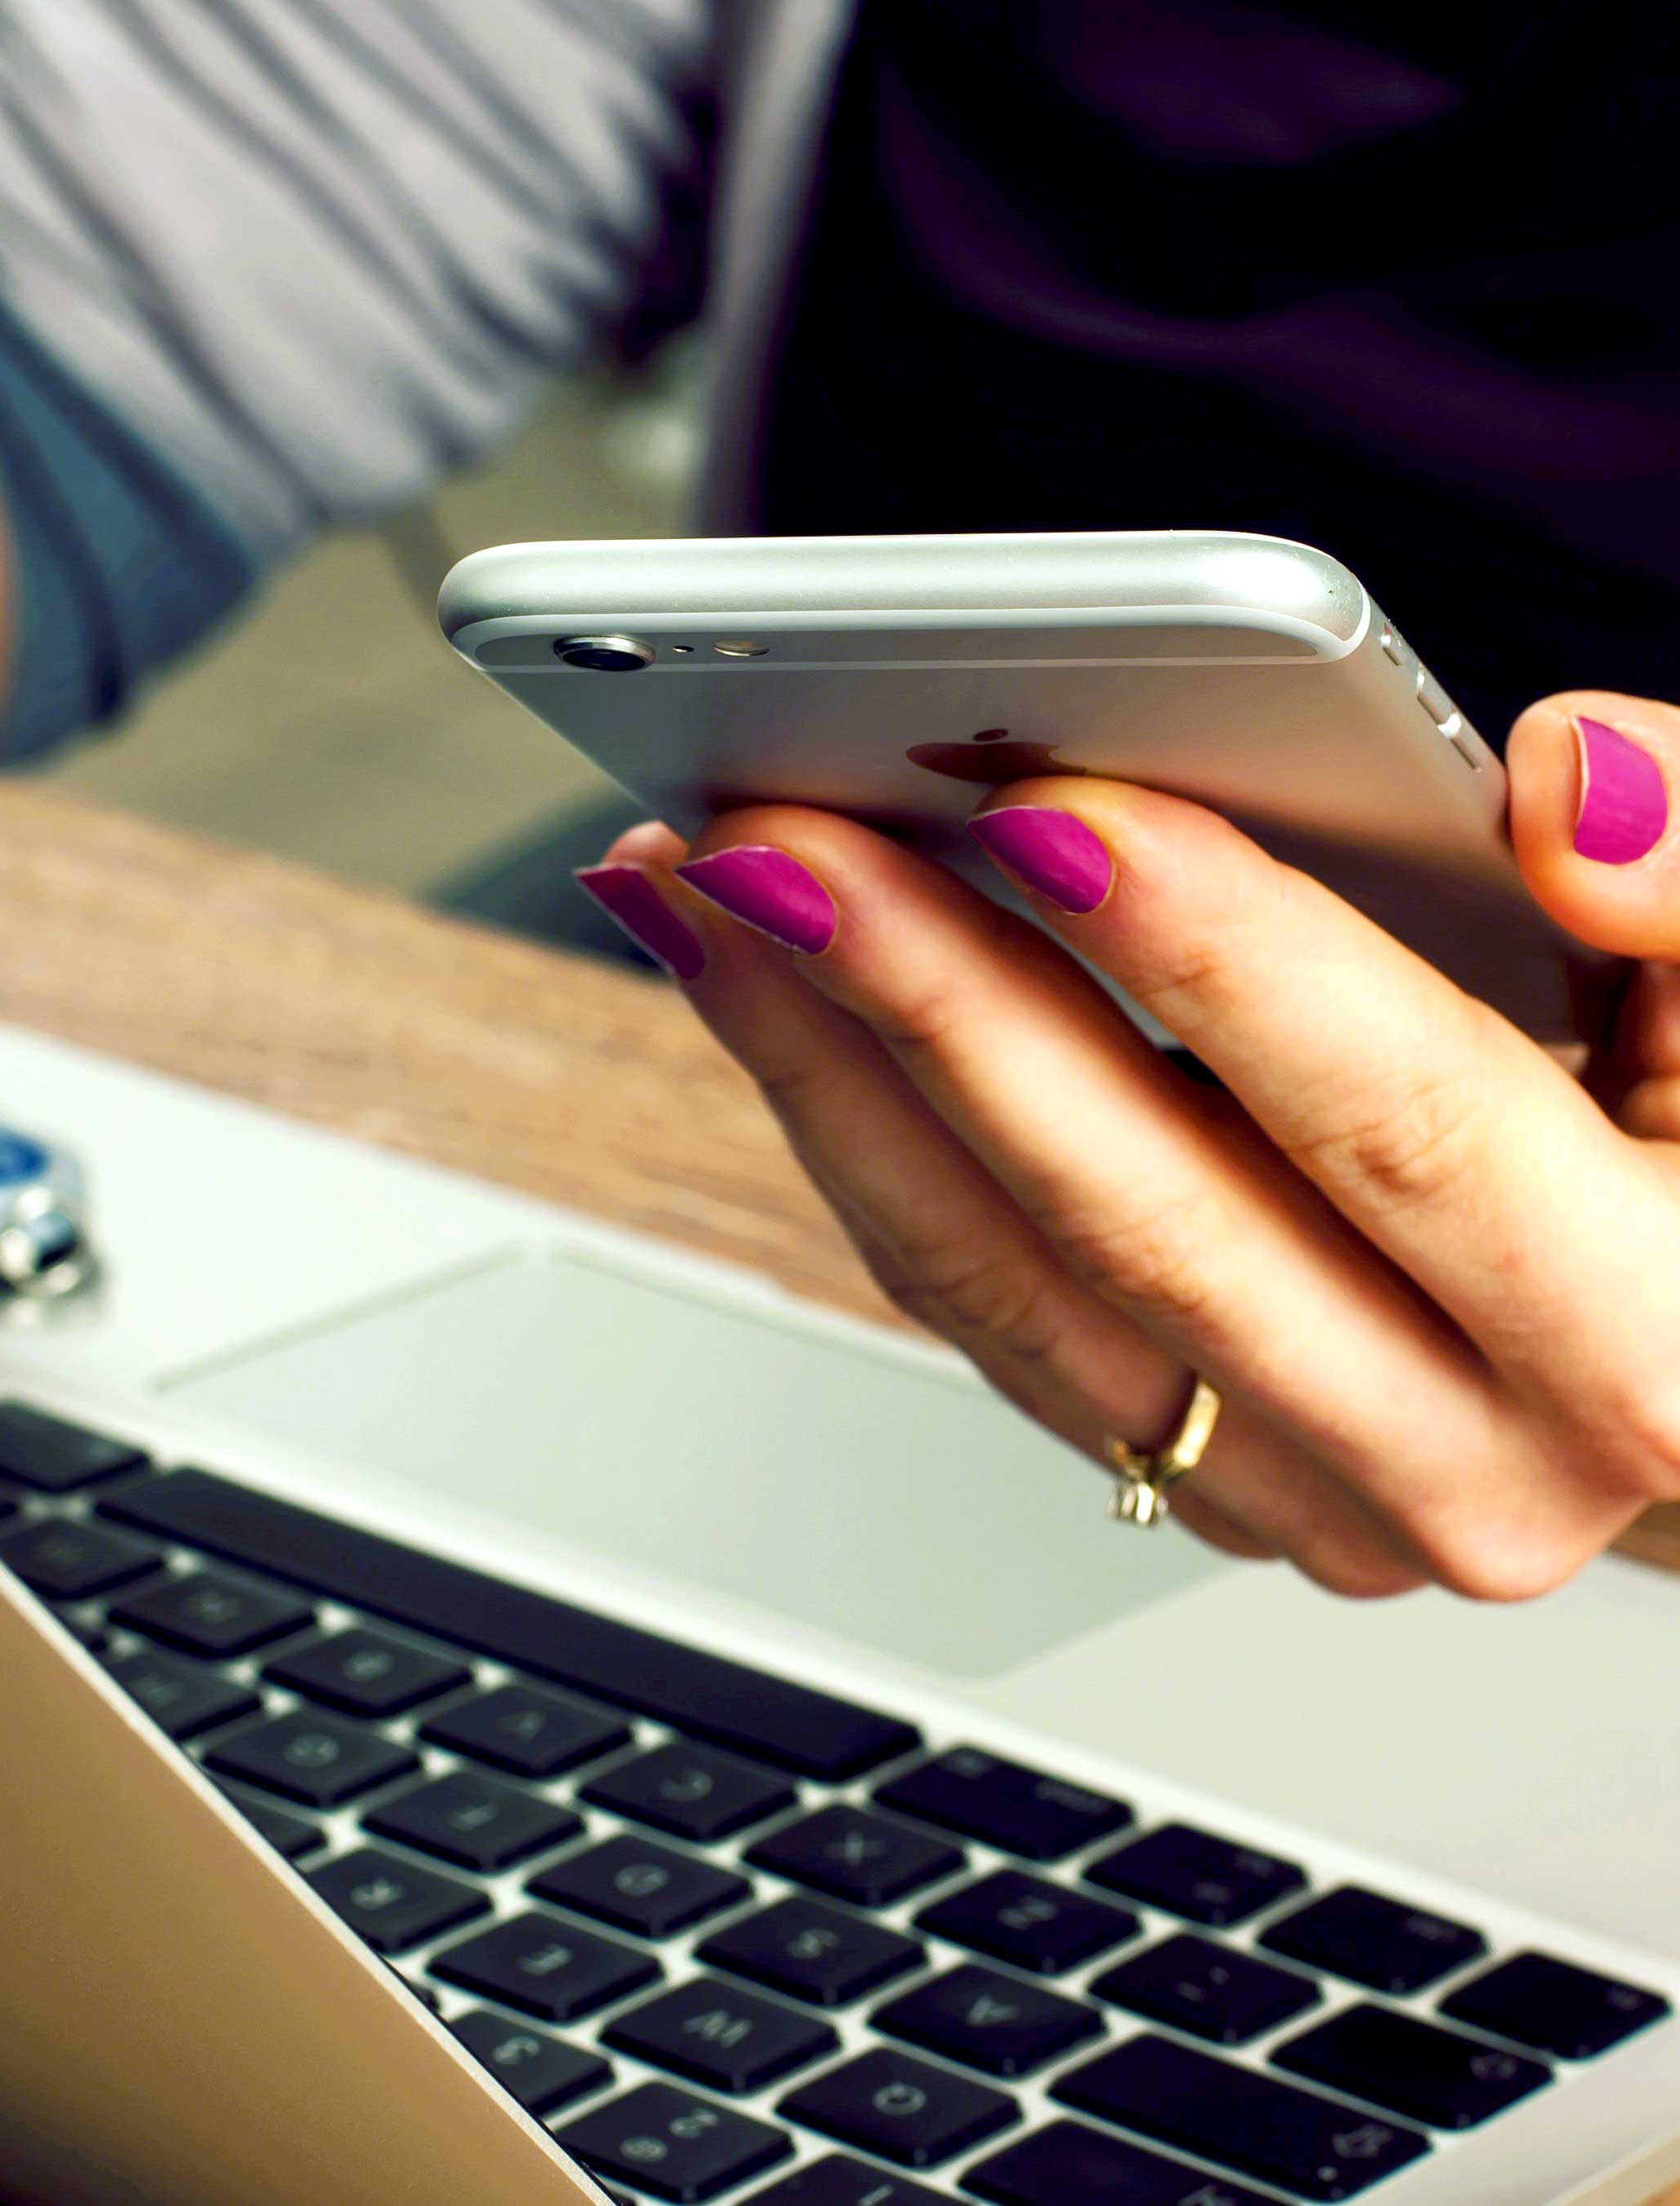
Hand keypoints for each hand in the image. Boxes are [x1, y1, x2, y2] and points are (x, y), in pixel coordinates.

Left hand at [578, 693, 1679, 1599]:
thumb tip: (1559, 789)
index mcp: (1660, 1344)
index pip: (1404, 1127)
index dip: (1221, 958)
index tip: (1041, 808)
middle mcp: (1463, 1463)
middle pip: (1145, 1219)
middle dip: (935, 1005)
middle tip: (772, 836)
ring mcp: (1300, 1494)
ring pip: (1008, 1285)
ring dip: (828, 1072)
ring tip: (700, 891)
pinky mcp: (1188, 1469)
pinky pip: (978, 1308)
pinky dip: (851, 1140)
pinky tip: (765, 994)